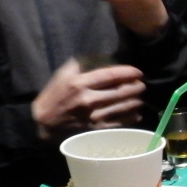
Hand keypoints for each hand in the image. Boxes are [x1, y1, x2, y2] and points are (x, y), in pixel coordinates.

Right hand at [31, 59, 145, 139]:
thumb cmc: (54, 97)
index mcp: (79, 84)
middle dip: (136, 86)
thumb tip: (99, 57)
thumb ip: (80, 65)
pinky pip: (122, 122)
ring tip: (139, 96)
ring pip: (126, 106)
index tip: (138, 72)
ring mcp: (95, 116)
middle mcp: (89, 99)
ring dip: (137, 100)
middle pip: (122, 91)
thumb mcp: (62, 76)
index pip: (111, 75)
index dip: (128, 73)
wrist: (45, 125)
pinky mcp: (99, 129)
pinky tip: (136, 112)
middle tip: (141, 84)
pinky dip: (133, 116)